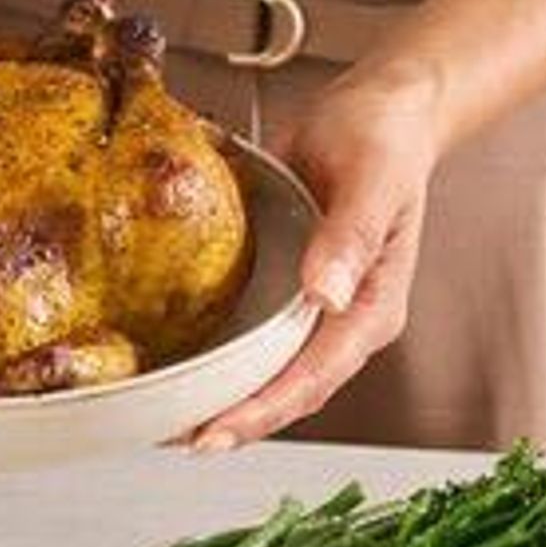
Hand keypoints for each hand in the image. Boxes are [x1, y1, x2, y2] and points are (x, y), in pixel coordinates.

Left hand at [186, 61, 446, 451]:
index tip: (215, 432)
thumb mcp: (373, 179)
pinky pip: (252, 331)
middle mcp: (343, 318)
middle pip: (288, 390)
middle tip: (172, 438)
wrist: (380, 108)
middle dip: (233, 421)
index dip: (263, 410)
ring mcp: (315, 307)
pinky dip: (218, 352)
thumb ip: (350, 237)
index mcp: (372, 308)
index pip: (314, 376)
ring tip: (162, 416)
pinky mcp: (287, 285)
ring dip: (221, 395)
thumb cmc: (383, 139)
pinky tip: (175, 360)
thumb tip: (325, 294)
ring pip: (268, 370)